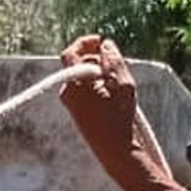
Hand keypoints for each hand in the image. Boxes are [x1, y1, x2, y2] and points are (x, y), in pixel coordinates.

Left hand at [59, 35, 140, 176]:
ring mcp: (70, 103)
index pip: (71, 54)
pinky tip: (112, 90)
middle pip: (76, 64)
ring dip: (97, 70)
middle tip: (114, 59)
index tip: (99, 41)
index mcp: (76, 84)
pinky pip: (83, 88)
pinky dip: (95, 82)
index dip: (84, 43)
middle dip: (94, 56)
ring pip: (81, 76)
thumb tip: (104, 45)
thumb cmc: (120, 118)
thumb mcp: (122, 83)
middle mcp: (68, 93)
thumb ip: (112, 61)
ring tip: (117, 79)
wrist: (116, 149)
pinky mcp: (76, 111)